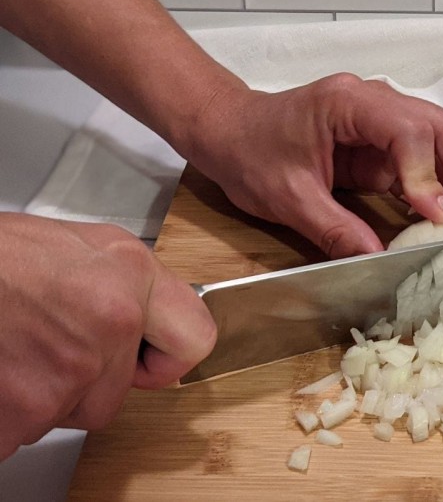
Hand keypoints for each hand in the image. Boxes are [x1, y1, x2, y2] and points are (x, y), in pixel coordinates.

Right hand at [0, 214, 215, 459]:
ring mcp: (70, 372)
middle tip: (46, 340)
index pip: (195, 339)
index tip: (148, 356)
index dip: (167, 355)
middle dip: (87, 378)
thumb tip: (147, 310)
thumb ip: (125, 281)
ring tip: (14, 346)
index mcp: (130, 275)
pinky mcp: (26, 411)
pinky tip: (0, 369)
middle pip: (119, 389)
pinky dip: (8, 413)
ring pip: (72, 411)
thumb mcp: (78, 240)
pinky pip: (25, 431)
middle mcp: (111, 322)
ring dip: (43, 392)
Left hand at [180, 73, 442, 257]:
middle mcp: (377, 102)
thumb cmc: (248, 151)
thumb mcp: (286, 197)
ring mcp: (385, 122)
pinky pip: (429, 163)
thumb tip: (379, 261)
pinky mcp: (386, 146)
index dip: (429, 175)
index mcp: (349, 102)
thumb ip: (334, 228)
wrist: (228, 130)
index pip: (408, 131)